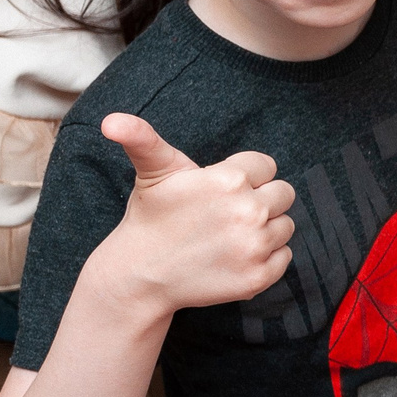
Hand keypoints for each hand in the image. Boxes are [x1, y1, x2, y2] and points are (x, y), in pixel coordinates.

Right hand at [98, 115, 295, 313]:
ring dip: (266, 228)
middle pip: (284, 193)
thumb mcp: (151, 171)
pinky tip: (236, 256)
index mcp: (230, 179)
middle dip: (261, 199)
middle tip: (228, 213)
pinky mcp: (258, 276)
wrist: (140, 275)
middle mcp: (248, 211)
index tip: (223, 189)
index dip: (246, 176)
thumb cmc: (151, 217)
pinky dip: (267, 257)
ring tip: (230, 234)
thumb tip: (110, 120)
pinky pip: (285, 256)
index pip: (267, 165)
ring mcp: (255, 246)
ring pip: (286, 225)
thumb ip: (141, 137)